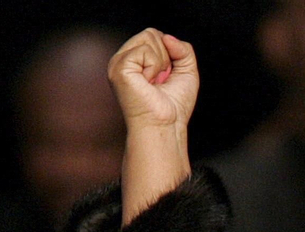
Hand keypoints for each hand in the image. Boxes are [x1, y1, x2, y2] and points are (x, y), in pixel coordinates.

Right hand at [109, 29, 198, 223]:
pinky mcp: (119, 68)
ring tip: (155, 83)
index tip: (166, 78)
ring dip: (161, 63)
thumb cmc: (173, 107)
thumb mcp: (186, 72)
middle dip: (166, 57)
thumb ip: (183, 49)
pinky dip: (155, 67)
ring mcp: (117, 63)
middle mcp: (122, 59)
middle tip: (161, 81)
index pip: (154, 35)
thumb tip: (168, 37)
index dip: (169, 54)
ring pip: (149, 38)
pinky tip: (149, 83)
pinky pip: (146, 50)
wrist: (167, 126)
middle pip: (151, 33)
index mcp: (134, 60)